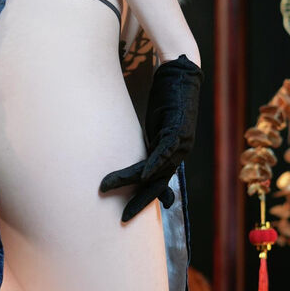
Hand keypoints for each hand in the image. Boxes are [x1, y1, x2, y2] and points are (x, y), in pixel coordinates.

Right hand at [99, 54, 201, 222]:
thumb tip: (136, 158)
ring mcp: (180, 143)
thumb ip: (148, 143)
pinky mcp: (178, 130)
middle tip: (123, 217)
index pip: (157, 183)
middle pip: (157, 184)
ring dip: (131, 181)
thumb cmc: (166, 98)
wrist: (180, 73)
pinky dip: (151, 165)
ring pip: (155, 171)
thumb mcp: (156, 126)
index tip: (129, 214)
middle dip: (139, 202)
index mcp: (173, 153)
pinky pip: (162, 153)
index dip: (144, 200)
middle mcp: (179, 152)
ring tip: (108, 186)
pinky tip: (139, 175)